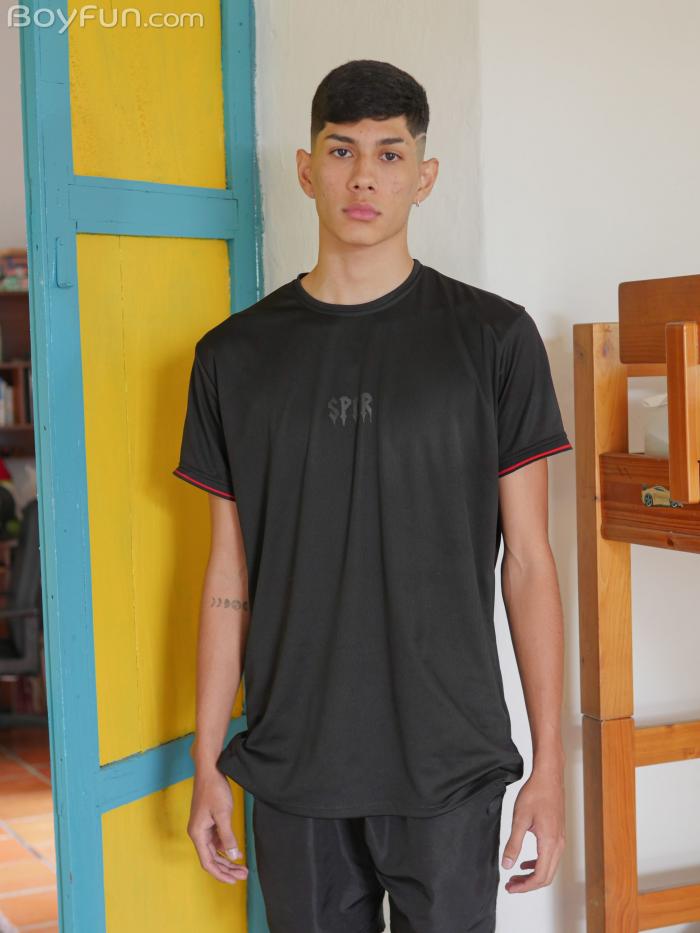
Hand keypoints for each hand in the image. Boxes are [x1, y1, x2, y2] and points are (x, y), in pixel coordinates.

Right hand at [188, 767, 249, 884]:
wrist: (210, 770)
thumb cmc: (214, 789)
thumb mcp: (223, 814)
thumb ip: (228, 837)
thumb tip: (234, 856)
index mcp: (197, 833)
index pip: (208, 862)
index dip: (220, 874)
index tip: (233, 881)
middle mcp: (198, 833)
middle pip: (212, 859)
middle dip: (227, 869)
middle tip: (243, 875)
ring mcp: (203, 828)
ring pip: (215, 851)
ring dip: (228, 859)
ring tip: (242, 867)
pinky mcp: (208, 822)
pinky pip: (216, 841)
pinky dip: (226, 848)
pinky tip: (237, 851)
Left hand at [501, 766, 564, 892]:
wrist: (549, 777)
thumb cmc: (536, 794)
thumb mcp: (520, 819)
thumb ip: (513, 844)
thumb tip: (507, 865)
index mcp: (549, 843)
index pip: (539, 876)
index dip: (524, 887)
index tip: (510, 888)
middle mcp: (558, 845)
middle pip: (546, 877)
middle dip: (527, 885)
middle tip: (510, 885)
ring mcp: (560, 840)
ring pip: (549, 869)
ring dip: (532, 876)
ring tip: (515, 876)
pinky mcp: (558, 835)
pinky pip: (550, 858)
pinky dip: (538, 865)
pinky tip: (525, 862)